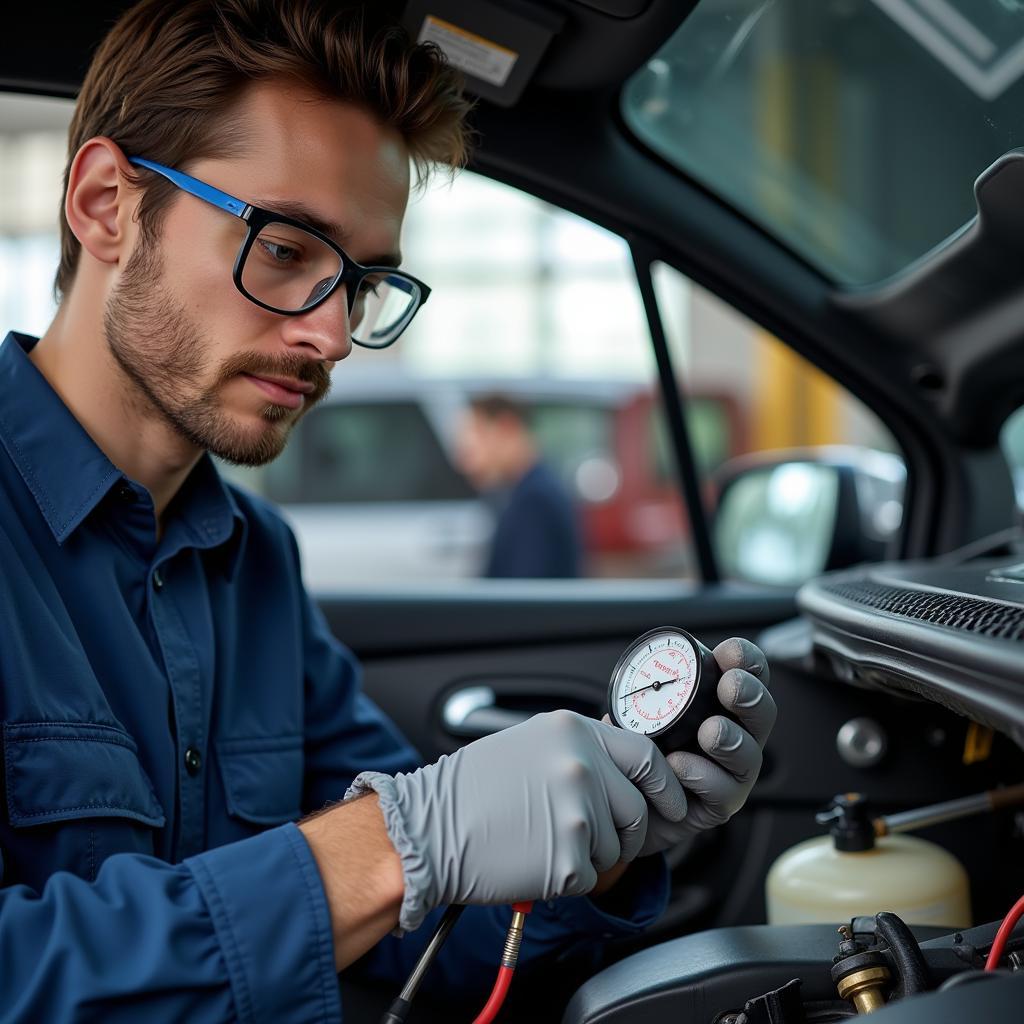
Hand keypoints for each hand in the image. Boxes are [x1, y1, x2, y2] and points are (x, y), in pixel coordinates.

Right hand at [346, 709, 686, 931]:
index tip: (670, 803)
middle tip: (581, 834)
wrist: (427, 828)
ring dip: (586, 853)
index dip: (664, 785)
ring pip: (614, 848)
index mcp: (571, 731)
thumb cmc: (470, 790)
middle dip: (620, 831)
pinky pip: (589, 877)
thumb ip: (579, 749)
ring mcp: (577, 810)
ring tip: (538, 838)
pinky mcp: (568, 856)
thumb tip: (623, 768)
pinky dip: (565, 878)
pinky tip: (530, 857)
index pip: (646, 755)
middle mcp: (580, 765)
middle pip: (636, 809)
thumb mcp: (530, 744)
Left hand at [634, 636, 775, 855]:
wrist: (628, 807)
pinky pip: (721, 792)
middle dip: (750, 695)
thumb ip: (635, 700)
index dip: (747, 660)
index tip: (730, 653)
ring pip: (749, 755)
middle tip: (730, 686)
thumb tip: (630, 684)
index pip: (747, 675)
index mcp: (719, 705)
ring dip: (731, 739)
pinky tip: (679, 765)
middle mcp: (736, 736)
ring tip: (709, 732)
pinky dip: (701, 775)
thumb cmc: (639, 754)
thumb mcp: (634, 717)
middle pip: (762, 712)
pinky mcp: (719, 806)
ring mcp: (732, 773)